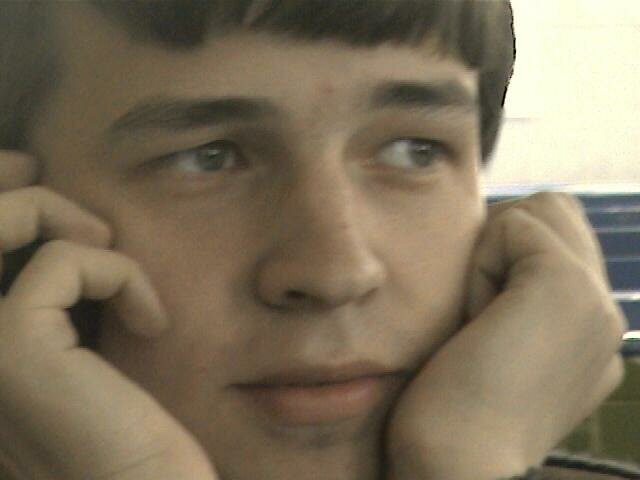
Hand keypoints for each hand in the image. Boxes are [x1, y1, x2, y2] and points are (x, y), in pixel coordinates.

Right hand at [0, 151, 217, 479]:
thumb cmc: (120, 423)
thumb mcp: (79, 344)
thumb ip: (53, 294)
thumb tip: (55, 223)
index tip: (28, 166)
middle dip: (12, 186)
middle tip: (65, 189)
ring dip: (60, 215)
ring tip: (113, 253)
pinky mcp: (10, 349)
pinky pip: (61, 261)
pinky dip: (119, 272)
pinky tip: (150, 320)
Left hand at [385, 192, 626, 479]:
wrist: (454, 468)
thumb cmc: (451, 412)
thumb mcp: (497, 347)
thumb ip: (519, 298)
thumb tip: (505, 236)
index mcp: (593, 333)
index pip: (562, 236)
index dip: (507, 255)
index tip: (483, 320)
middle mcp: (607, 316)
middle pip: (554, 210)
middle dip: (505, 243)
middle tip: (481, 312)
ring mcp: (596, 300)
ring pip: (537, 209)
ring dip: (493, 252)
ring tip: (481, 317)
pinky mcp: (565, 288)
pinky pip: (512, 226)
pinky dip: (481, 264)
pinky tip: (476, 320)